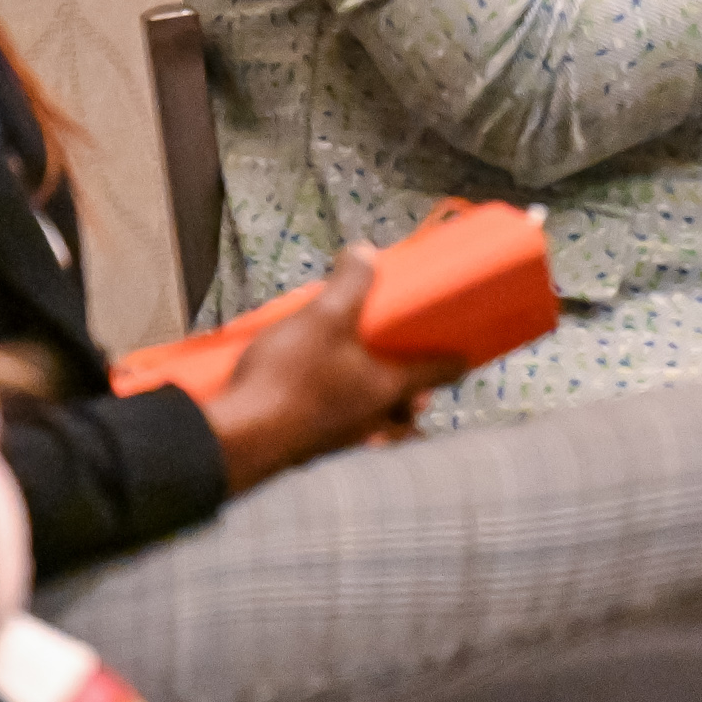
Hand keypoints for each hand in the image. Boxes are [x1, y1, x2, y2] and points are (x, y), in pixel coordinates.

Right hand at [202, 247, 469, 493]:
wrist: (236, 440)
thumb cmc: (289, 379)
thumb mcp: (323, 316)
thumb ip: (350, 283)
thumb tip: (365, 253)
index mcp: (387, 388)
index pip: (438, 373)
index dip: (455, 361)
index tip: (465, 356)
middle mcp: (372, 420)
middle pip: (409, 409)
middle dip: (415, 393)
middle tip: (410, 372)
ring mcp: (341, 440)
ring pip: (376, 427)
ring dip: (379, 410)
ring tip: (364, 386)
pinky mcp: (308, 448)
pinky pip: (338, 434)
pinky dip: (340, 420)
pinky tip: (317, 402)